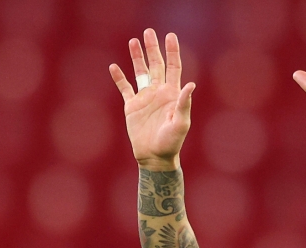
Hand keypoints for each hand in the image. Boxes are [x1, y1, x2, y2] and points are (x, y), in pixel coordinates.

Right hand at [110, 29, 195, 170]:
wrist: (155, 157)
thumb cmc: (171, 142)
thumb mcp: (180, 123)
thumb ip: (184, 103)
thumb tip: (191, 84)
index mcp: (172, 94)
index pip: (173, 67)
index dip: (172, 51)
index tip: (170, 36)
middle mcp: (159, 92)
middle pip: (156, 65)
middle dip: (153, 48)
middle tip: (149, 31)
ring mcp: (145, 98)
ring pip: (140, 72)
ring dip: (137, 57)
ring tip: (133, 41)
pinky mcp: (132, 106)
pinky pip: (125, 88)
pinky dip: (119, 78)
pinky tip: (114, 66)